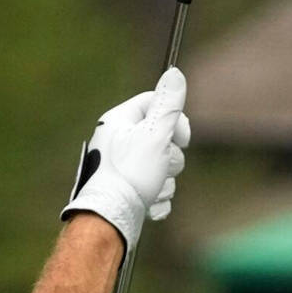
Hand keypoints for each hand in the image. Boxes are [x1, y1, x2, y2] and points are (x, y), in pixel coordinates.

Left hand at [60, 67, 191, 247]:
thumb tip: (174, 73)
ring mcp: (123, 167)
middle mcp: (118, 141)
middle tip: (159, 166)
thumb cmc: (130, 176)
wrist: (109, 220)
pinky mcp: (128, 190)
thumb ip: (168, 106)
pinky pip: (155, 188)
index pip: (155, 103)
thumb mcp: (154, 135)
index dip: (175, 119)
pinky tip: (148, 203)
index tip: (182, 138)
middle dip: (170, 158)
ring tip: (150, 189)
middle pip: (162, 137)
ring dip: (164, 182)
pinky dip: (157, 198)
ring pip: (161, 166)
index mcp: (119, 121)